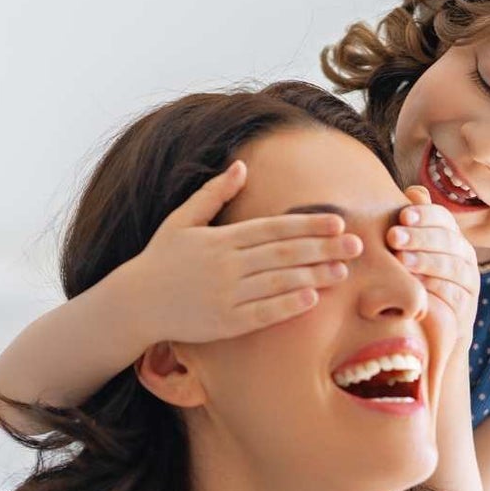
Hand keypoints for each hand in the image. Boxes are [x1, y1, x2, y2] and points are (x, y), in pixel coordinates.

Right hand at [127, 161, 362, 341]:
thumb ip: (214, 193)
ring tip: (343, 271)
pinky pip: (262, 314)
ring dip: (314, 276)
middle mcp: (226, 265)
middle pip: (284, 254)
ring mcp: (225, 295)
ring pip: (279, 283)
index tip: (338, 220)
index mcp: (222, 239)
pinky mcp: (222, 323)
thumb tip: (242, 167)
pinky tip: (312, 299)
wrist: (132, 304)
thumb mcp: (182, 220)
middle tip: (357, 245)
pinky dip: (288, 306)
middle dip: (323, 248)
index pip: (275, 228)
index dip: (309, 224)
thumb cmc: (160, 259)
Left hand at [388, 185, 480, 329]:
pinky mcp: (466, 309)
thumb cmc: (417, 285)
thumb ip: (415, 225)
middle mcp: (466, 258)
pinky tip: (416, 285)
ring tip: (402, 260)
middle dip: (420, 237)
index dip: (425, 215)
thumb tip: (414, 191)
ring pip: (452, 266)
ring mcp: (469, 284)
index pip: (444, 219)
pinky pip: (454, 294)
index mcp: (453, 239)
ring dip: (426, 261)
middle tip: (394, 237)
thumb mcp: (413, 254)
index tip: (402, 215)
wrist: (429, 334)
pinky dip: (435, 288)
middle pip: (448, 240)